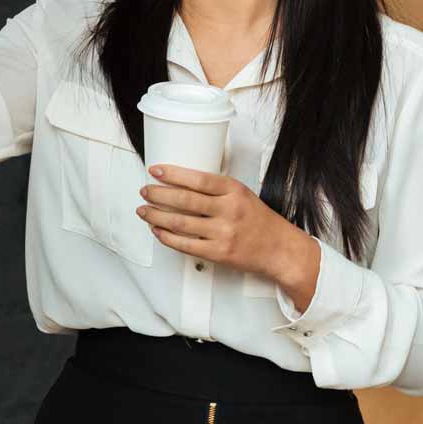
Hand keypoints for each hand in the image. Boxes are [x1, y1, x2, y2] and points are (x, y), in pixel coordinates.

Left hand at [136, 166, 322, 308]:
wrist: (278, 249)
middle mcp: (228, 210)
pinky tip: (157, 230)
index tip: (155, 170)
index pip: (198, 179)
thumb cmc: (259, 220)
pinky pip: (185, 245)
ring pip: (180, 222)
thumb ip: (216, 189)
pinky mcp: (218, 253)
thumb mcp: (242, 194)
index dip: (173, 174)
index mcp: (234, 191)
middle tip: (145, 191)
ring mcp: (223, 233)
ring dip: (156, 216)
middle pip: (185, 200)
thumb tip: (180, 183)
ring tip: (144, 210)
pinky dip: (167, 237)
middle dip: (158, 194)